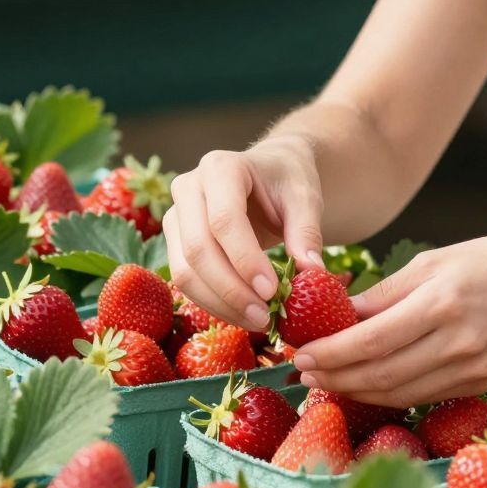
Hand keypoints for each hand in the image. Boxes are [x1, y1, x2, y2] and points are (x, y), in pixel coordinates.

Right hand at [163, 140, 324, 332]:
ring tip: (258, 320)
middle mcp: (187, 188)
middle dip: (231, 290)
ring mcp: (175, 216)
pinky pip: (185, 280)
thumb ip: (307, 232)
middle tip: (265, 316)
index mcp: (221, 167)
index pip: (225, 220)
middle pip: (198, 249)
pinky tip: (243, 314)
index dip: (245, 260)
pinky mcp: (174, 242)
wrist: (267, 172)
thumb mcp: (305, 198)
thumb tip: (312, 272)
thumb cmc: (286, 181)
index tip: (272, 291)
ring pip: (184, 270)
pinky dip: (213, 303)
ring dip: (219, 303)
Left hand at [292, 233, 486, 408]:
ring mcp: (470, 369)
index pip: (369, 342)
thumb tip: (337, 315)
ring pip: (398, 393)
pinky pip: (422, 396)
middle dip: (334, 377)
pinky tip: (366, 385)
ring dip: (356, 391)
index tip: (300, 353)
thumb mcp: (435, 261)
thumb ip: (385, 293)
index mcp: (441, 304)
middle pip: (379, 375)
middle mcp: (457, 343)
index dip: (329, 353)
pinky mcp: (479, 384)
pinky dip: (388, 394)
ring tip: (327, 381)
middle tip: (302, 372)